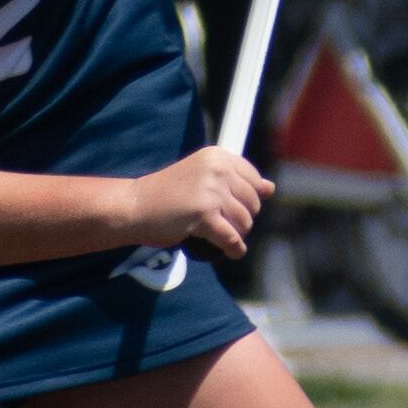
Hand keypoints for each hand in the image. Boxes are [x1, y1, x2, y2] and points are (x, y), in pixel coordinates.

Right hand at [130, 147, 267, 259]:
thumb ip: (235, 179)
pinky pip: (231, 238)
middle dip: (243, 218)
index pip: (254, 179)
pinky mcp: (204, 215)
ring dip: (236, 234)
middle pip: (252, 202)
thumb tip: (271, 188)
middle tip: (223, 224)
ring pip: (244, 222)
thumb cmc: (168, 193)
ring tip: (221, 236)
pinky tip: (230, 252)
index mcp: (218, 156)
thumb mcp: (203, 176)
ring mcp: (211, 191)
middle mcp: (217, 169)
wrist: (136, 205)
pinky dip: (233, 249)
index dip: (249, 198)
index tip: (233, 207)